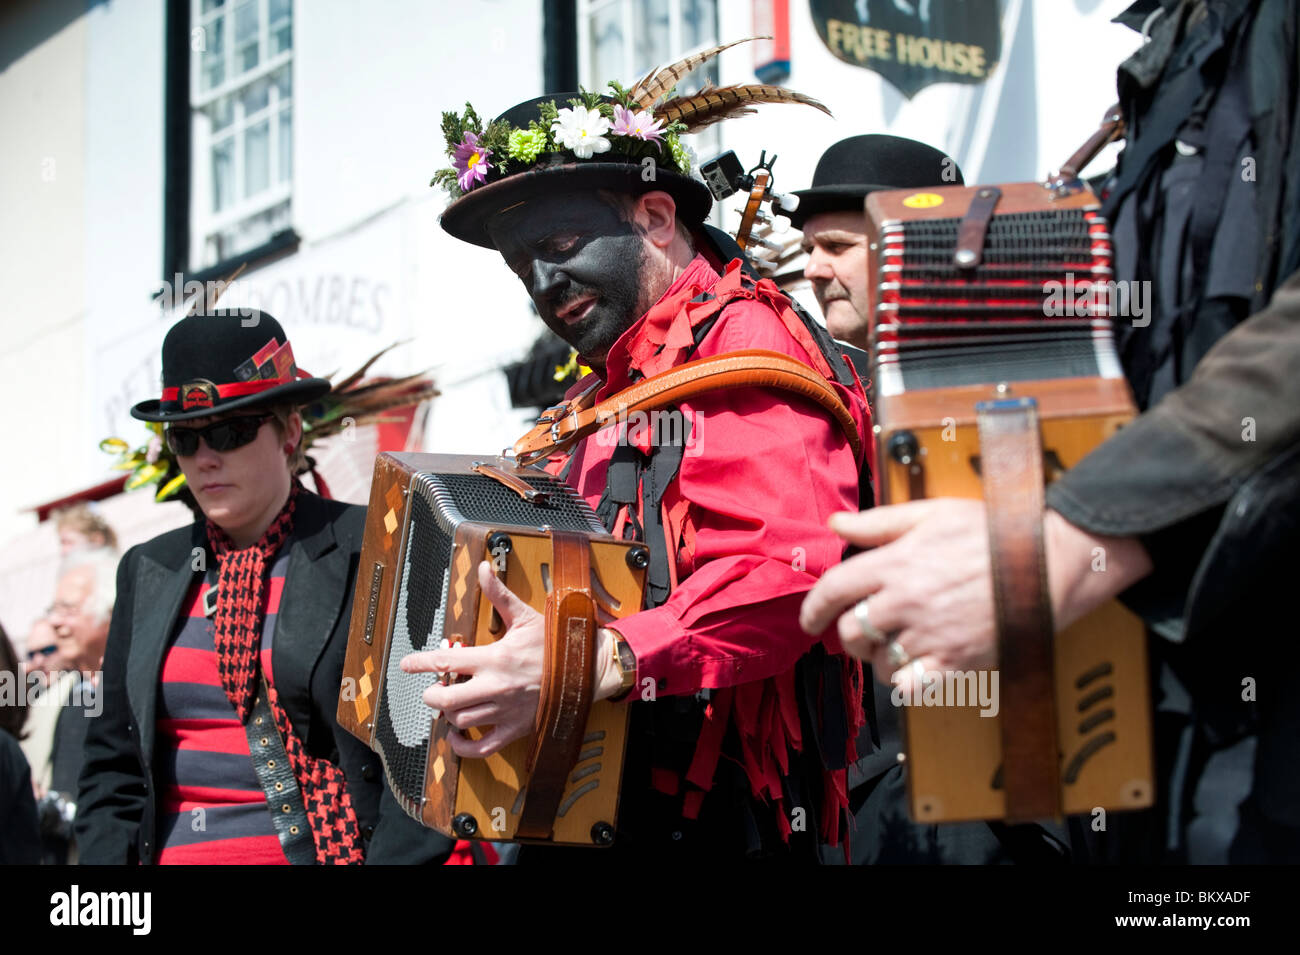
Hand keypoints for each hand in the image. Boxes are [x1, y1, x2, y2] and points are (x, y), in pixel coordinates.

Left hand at [399, 560, 630, 758]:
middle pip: (445, 699)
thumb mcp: (525, 616)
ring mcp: (505, 711)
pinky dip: (464, 746)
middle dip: (431, 694)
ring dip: (449, 713)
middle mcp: (496, 687)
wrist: (586, 669)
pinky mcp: (515, 729)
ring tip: (451, 703)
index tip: (407, 664)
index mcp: (494, 658)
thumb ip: (498, 595)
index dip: (419, 664)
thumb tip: (483, 569)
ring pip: (461, 720)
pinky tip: (457, 735)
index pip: (444, 662)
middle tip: (433, 688)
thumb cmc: (556, 643)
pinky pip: (482, 748)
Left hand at [800, 499, 997, 694]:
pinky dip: (905, 684)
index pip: (834, 591)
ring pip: (878, 663)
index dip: (812, 608)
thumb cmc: (990, 534)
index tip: (809, 620)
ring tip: (895, 645)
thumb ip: (878, 524)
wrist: (1047, 562)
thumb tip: (836, 524)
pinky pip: (911, 688)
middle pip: (851, 632)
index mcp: (895, 564)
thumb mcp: (930, 514)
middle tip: (862, 632)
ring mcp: (931, 635)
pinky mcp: (956, 661)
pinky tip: (913, 670)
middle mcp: (906, 602)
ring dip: (878, 658)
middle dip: (849, 635)